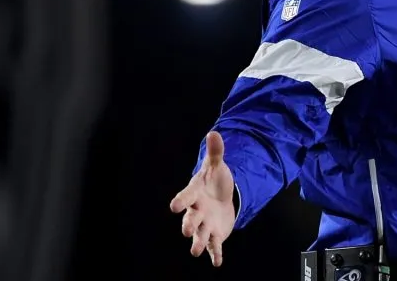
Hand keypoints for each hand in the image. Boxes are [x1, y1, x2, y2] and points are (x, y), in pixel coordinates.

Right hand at [170, 131, 236, 266]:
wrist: (222, 197)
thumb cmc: (215, 181)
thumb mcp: (216, 166)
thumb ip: (215, 152)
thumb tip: (214, 133)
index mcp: (195, 194)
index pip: (186, 197)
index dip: (181, 201)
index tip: (174, 206)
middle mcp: (197, 211)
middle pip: (191, 219)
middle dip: (189, 225)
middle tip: (187, 231)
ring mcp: (205, 224)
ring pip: (200, 235)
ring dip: (198, 243)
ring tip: (196, 251)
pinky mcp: (215, 234)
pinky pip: (215, 246)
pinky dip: (216, 254)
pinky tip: (217, 263)